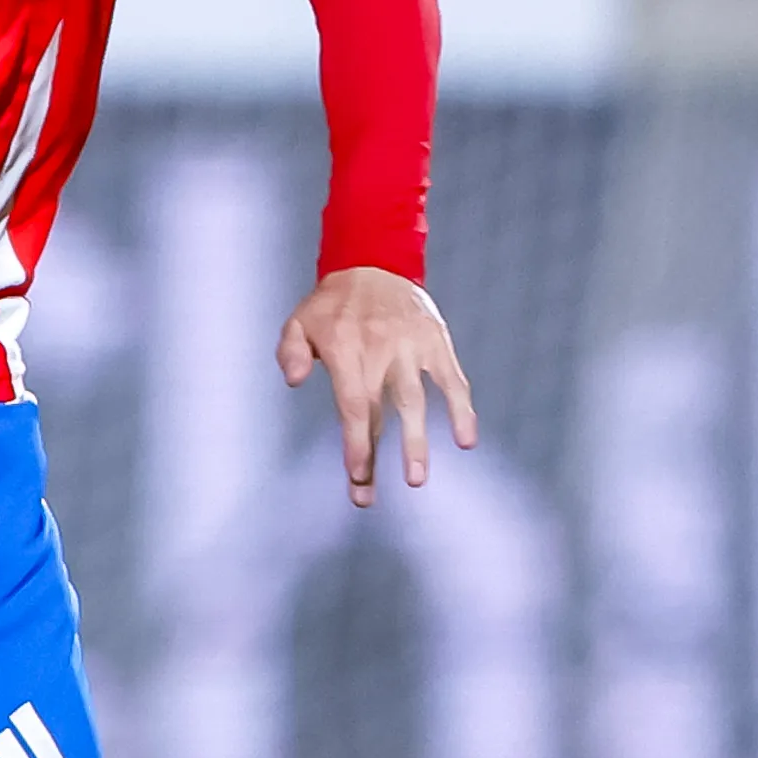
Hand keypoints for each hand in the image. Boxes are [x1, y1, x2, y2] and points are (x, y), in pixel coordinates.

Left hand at [276, 265, 478, 506]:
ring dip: (417, 440)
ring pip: (416, 399)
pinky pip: (453, 379)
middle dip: (374, 455)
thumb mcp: (299, 319)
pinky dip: (462, 408)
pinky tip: (466, 440)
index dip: (355, 442)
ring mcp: (411, 346)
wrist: (374, 262)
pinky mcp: (436, 341)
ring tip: (416, 478)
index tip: (357, 475)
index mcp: (345, 349)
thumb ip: (291, 350)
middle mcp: (379, 349)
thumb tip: (294, 381)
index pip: (352, 404)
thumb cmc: (332, 303)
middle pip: (378, 411)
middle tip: (367, 495)